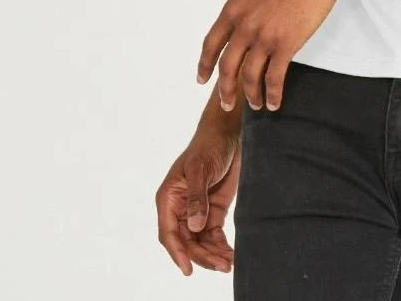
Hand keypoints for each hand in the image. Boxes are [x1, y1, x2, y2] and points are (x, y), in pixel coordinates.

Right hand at [155, 129, 239, 275]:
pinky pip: (214, 235)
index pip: (169, 232)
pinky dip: (221, 246)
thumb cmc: (209, 145)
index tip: (188, 268)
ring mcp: (197, 211)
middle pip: (186, 241)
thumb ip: (196, 197)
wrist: (229, 133)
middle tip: (221, 266)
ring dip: (212, 254)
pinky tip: (231, 255)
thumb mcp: (200, 169)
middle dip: (202, 256)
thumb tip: (194, 227)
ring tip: (228, 264)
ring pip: (200, 242)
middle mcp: (180, 209)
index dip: (178, 252)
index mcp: (169, 199)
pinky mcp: (213, 211)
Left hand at [196, 0, 344, 110]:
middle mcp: (244, 25)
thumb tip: (244, 32)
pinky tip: (275, 102)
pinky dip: (273, 94)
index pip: (211, 44)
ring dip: (251, 96)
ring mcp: (264, 36)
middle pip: (227, 67)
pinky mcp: (286, 44)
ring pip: (250, 77)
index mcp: (233, 10)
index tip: (202, 80)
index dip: (204, 65)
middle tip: (227, 104)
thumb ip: (247, 12)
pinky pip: (274, 78)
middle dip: (225, 90)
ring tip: (256, 105)